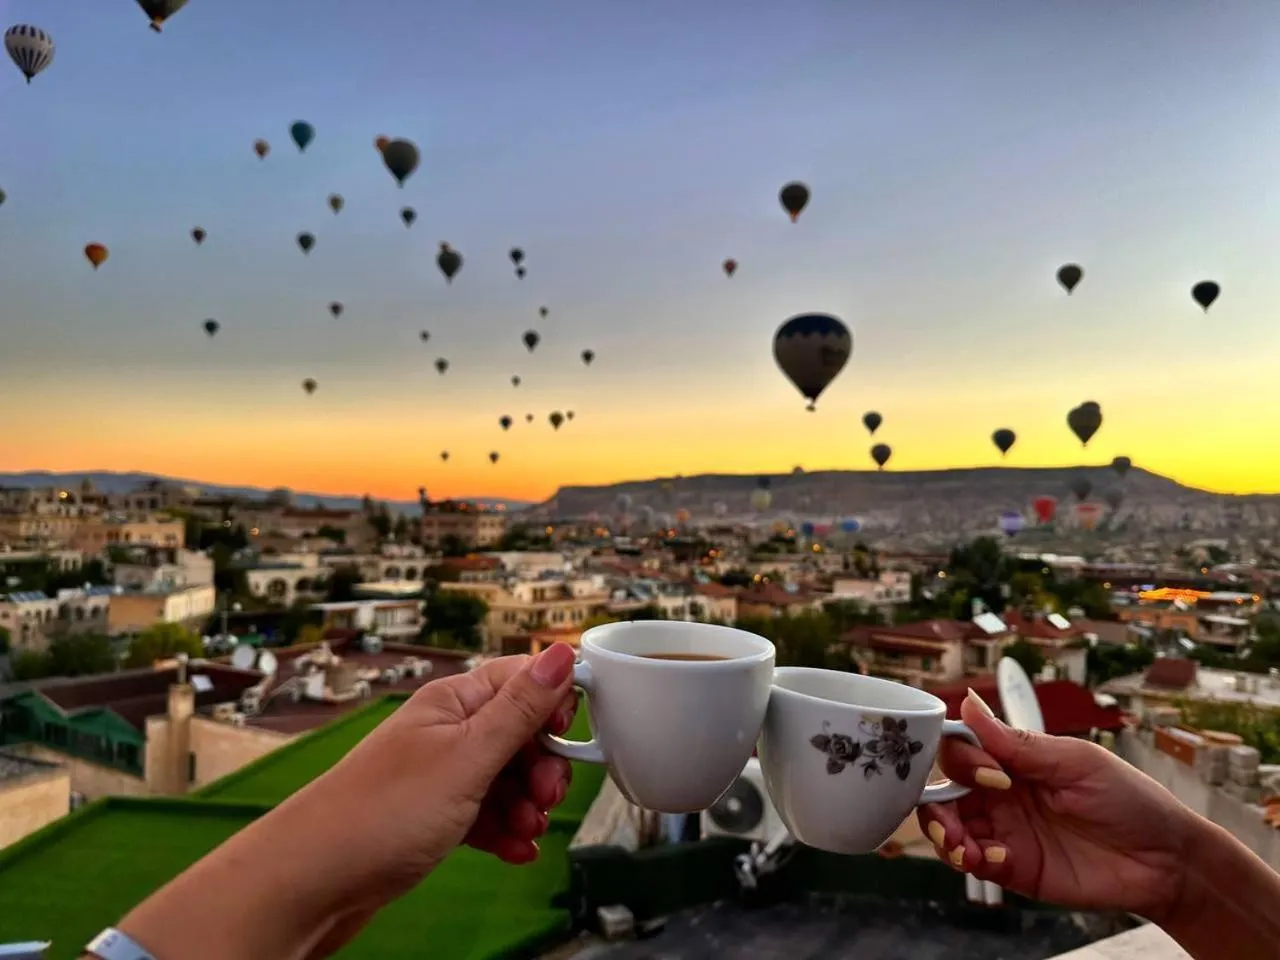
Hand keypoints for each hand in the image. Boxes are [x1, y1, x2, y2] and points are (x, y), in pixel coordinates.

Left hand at [114, 644, 580, 959]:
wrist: (311, 882)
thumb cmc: (379, 814)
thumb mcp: (467, 758)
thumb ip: (520, 709)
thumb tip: (560, 652)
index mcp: (453, 701)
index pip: (522, 679)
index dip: (555, 703)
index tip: (571, 735)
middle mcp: (446, 731)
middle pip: (519, 733)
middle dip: (542, 765)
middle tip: (546, 795)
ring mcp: (439, 775)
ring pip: (505, 778)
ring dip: (526, 804)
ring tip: (527, 830)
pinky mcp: (432, 816)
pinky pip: (484, 814)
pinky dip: (504, 830)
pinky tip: (515, 849)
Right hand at [918, 690, 1193, 922]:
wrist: (1166, 860)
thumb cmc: (1130, 799)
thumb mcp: (1075, 762)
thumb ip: (1017, 743)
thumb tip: (969, 704)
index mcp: (1014, 761)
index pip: (962, 750)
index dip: (960, 758)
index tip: (988, 772)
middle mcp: (1001, 794)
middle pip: (944, 789)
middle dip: (936, 802)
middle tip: (952, 817)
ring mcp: (1006, 831)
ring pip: (949, 827)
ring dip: (944, 834)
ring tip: (962, 846)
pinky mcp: (1014, 868)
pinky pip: (975, 861)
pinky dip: (970, 859)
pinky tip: (991, 859)